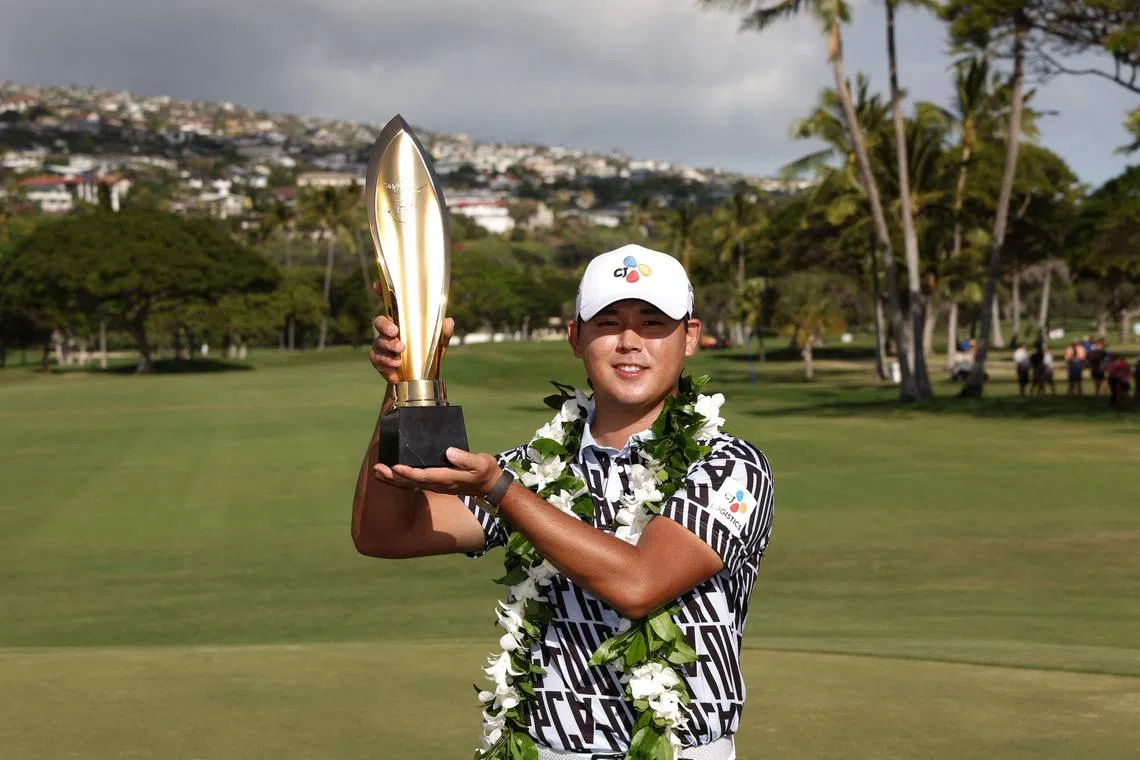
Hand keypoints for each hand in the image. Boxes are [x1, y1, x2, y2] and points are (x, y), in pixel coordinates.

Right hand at [369, 280, 455, 384]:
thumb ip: (444, 333)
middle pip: (379, 321)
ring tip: (400, 355)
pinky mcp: (379, 361)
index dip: (380, 291)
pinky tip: (397, 367)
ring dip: (389, 348)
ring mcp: (382, 345)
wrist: (420, 378)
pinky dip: (387, 364)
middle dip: (384, 325)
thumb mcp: (439, 343)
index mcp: (403, 321)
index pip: (390, 303)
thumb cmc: (428, 354)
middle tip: (395, 332)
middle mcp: (389, 330)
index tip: (376, 284)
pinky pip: (377, 359)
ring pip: (378, 342)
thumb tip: (448, 322)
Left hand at [372, 448, 502, 497]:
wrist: (489, 486)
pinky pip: (413, 483)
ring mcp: (435, 484)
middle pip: (411, 482)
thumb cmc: (485, 472)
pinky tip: (390, 474)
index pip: (424, 476)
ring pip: (410, 484)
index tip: (395, 467)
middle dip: (393, 477)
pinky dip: (400, 479)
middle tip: (377, 470)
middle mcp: (438, 483)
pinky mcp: (435, 482)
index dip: (409, 473)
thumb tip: (449, 452)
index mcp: (447, 478)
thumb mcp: (480, 463)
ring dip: (392, 479)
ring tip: (377, 472)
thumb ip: (465, 458)